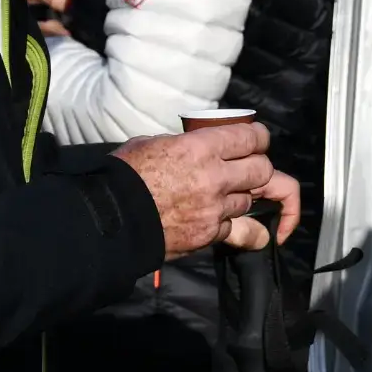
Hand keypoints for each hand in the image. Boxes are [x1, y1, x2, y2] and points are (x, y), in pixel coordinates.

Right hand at [113, 123, 298, 258]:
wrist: (108, 220)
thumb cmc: (122, 177)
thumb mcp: (151, 143)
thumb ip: (182, 143)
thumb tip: (192, 144)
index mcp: (201, 148)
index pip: (251, 137)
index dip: (258, 138)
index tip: (256, 142)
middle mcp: (215, 177)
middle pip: (262, 170)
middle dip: (259, 168)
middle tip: (249, 169)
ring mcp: (214, 208)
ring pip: (250, 201)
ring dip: (244, 199)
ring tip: (231, 197)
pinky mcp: (208, 234)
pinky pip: (241, 232)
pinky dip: (246, 232)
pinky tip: (259, 234)